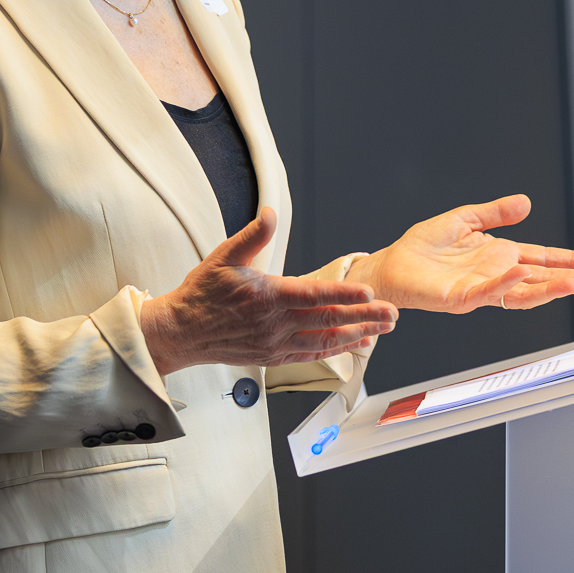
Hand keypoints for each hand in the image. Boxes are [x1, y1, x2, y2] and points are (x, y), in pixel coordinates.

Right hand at [138, 210, 398, 374]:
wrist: (180, 332)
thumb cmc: (202, 294)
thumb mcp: (223, 257)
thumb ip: (251, 236)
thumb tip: (270, 215)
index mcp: (267, 296)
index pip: (313, 295)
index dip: (343, 295)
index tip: (369, 293)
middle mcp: (275, 324)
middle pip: (327, 320)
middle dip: (364, 317)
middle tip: (392, 314)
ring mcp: (275, 343)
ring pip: (324, 341)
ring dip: (357, 335)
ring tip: (384, 329)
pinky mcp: (273, 357)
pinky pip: (311, 355)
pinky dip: (336, 351)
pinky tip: (356, 345)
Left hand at [347, 194, 573, 313]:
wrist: (391, 263)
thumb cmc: (423, 246)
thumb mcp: (465, 219)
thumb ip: (495, 212)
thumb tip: (526, 202)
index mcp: (499, 257)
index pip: (541, 259)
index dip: (566, 260)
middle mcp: (495, 275)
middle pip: (540, 280)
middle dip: (571, 280)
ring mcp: (480, 289)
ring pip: (522, 293)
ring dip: (549, 289)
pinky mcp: (461, 298)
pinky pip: (489, 293)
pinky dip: (508, 283)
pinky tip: (523, 272)